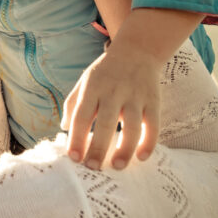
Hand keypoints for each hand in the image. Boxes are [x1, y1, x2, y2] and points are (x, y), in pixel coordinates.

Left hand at [61, 43, 161, 168]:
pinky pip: (153, 123)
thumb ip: (73, 104)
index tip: (73, 158)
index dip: (77, 137)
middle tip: (92, 168)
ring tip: (117, 166)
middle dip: (98, 147)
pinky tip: (142, 157)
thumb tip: (64, 129)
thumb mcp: (85, 82)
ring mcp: (135, 96)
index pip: (82, 115)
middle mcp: (114, 91)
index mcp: (93, 87)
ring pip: (132, 125)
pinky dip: (149, 141)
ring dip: (125, 148)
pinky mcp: (153, 100)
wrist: (138, 50)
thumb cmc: (106, 72)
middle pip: (105, 122)